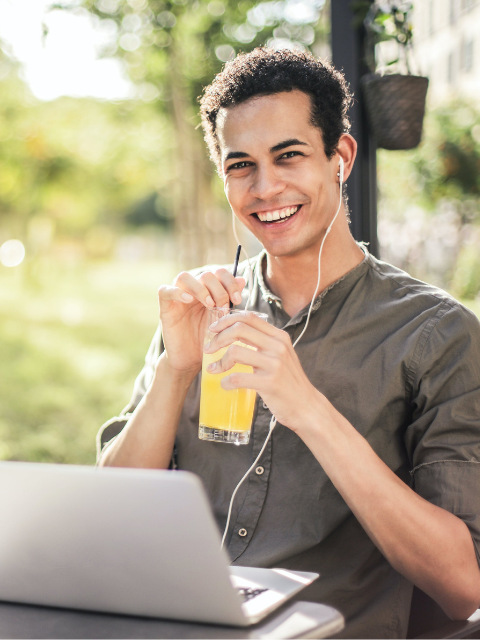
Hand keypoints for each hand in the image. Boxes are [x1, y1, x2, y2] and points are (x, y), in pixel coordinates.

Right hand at [158, 269, 244, 377]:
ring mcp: (177, 299)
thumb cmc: (208, 341)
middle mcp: (192, 292)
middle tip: (223, 307)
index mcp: (208, 292)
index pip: (218, 273)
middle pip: (205, 275)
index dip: (230, 281)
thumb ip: (230, 300)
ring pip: (184, 277)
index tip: (238, 299)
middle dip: (218, 289)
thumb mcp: (223, 320)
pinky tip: (188, 300)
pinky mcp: (165, 309)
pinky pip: (164, 291)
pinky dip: (177, 291)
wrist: (191, 360)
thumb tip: (242, 279)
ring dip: (200, 288)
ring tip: (210, 305)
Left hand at [203, 312, 322, 430]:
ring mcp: (275, 364)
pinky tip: (225, 385)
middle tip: (208, 349)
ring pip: (236, 352)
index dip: (227, 319)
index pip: (249, 317)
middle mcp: (278, 346)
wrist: (306, 406)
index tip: (213, 329)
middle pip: (239, 329)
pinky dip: (226, 381)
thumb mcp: (280, 355)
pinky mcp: (270, 383)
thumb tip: (234, 333)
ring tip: (213, 369)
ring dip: (219, 361)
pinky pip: (238, 378)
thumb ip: (263, 343)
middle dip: (218, 338)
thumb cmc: (288, 381)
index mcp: (279, 337)